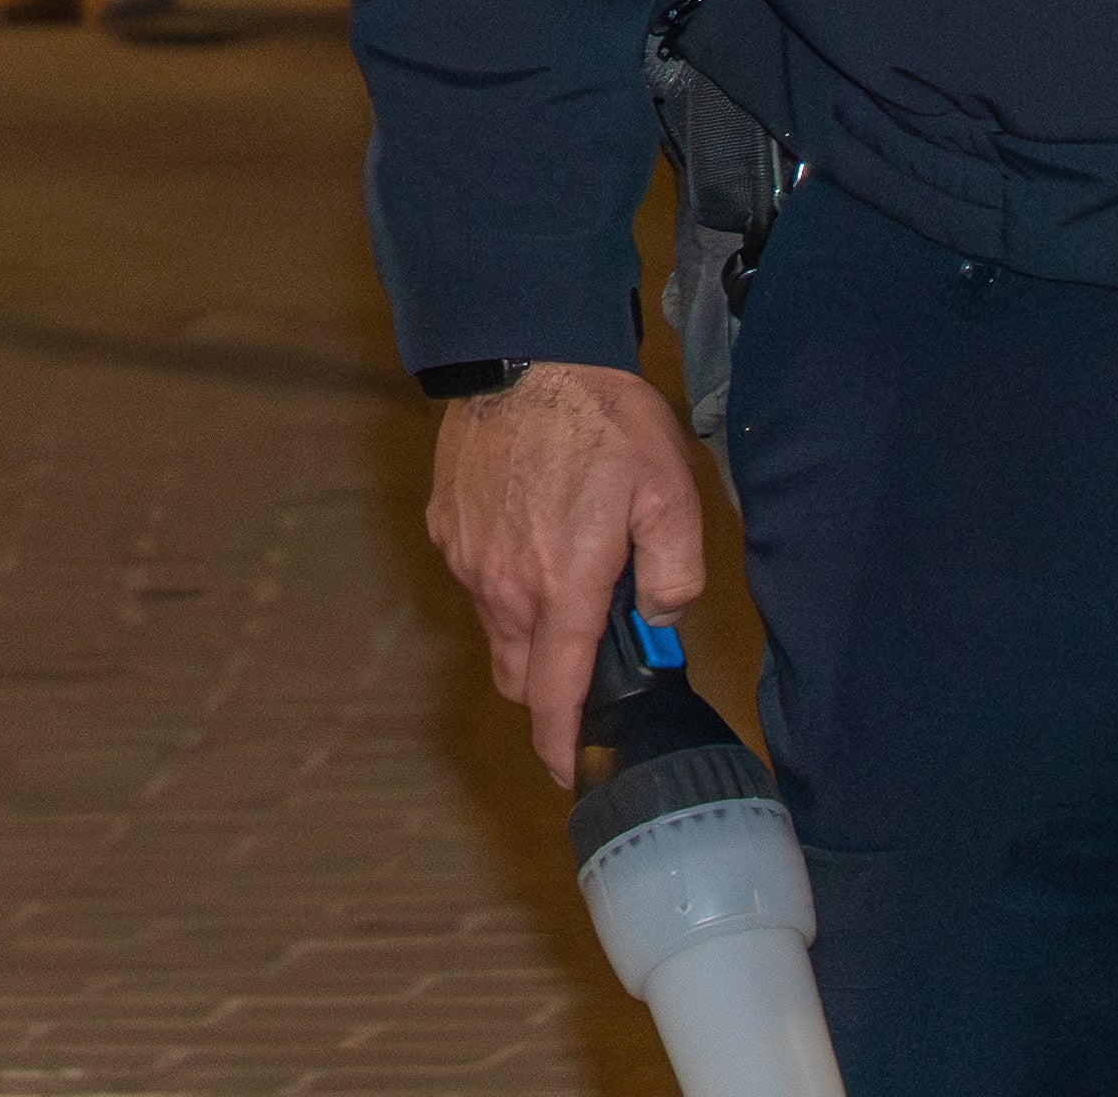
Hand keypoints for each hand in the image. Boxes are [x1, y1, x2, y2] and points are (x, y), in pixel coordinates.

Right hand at [426, 360, 707, 774]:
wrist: (524, 349)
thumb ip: (673, 573)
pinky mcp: (444, 523)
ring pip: (496, 625)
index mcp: (560, 589)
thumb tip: (659, 618)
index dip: (560, 745)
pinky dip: (504, 577)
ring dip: (530, 623)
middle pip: (519, 673)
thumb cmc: (604, 422)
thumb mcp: (669, 494)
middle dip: (551, 681)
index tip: (571, 770)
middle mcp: (501, 586)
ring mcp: (465, 555)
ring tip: (568, 565)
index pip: (552, 696)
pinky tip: (533, 526)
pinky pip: (476, 576)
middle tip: (593, 644)